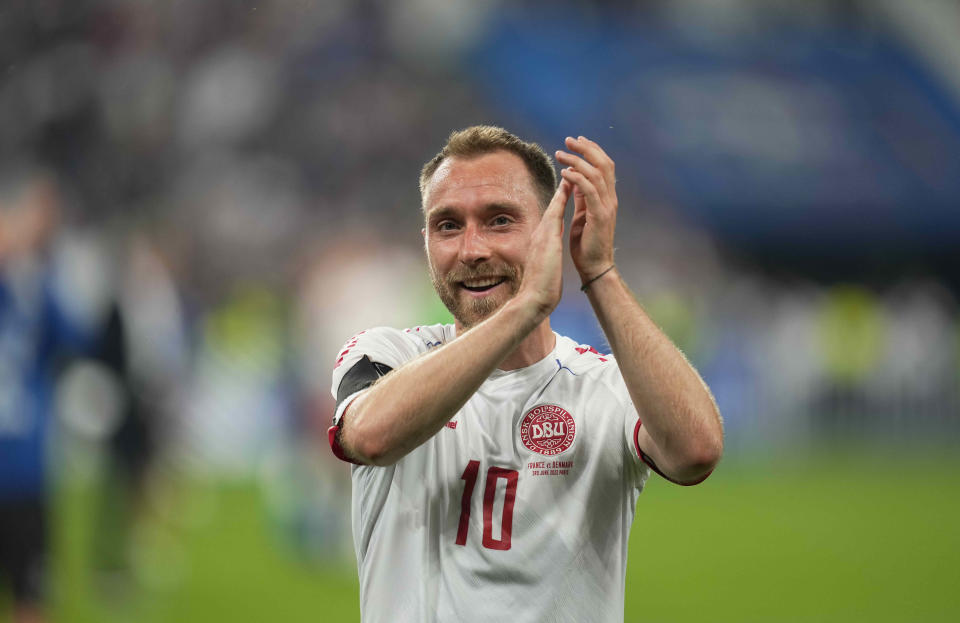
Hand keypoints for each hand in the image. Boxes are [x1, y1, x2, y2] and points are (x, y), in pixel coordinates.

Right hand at [515, 179, 572, 320]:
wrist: (533, 298)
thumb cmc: (540, 288)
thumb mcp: (544, 267)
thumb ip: (545, 258)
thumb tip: (546, 257)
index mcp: (541, 241)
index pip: (552, 218)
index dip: (560, 202)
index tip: (567, 188)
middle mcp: (540, 234)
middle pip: (552, 207)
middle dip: (560, 189)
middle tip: (568, 169)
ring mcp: (542, 233)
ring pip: (554, 205)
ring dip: (562, 187)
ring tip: (570, 169)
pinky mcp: (547, 237)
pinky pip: (556, 211)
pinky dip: (561, 197)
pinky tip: (568, 184)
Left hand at [555, 136, 617, 280]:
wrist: (594, 267)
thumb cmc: (587, 244)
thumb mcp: (583, 215)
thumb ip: (581, 197)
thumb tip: (574, 180)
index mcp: (606, 197)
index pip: (604, 166)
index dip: (592, 150)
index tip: (576, 141)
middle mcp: (610, 199)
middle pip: (604, 163)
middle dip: (586, 148)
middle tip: (569, 140)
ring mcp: (607, 206)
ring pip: (596, 173)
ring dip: (577, 160)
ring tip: (561, 154)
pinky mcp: (600, 216)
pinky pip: (590, 190)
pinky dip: (577, 178)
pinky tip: (565, 173)